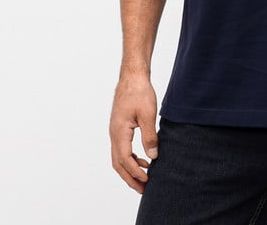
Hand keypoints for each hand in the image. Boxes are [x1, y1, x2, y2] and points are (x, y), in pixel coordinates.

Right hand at [109, 75, 157, 192]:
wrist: (132, 77)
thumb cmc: (139, 92)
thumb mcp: (148, 114)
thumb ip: (149, 136)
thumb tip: (153, 156)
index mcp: (119, 132)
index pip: (125, 160)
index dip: (135, 172)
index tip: (147, 180)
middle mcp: (114, 134)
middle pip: (118, 163)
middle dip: (130, 178)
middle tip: (142, 189)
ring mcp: (115, 131)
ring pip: (118, 157)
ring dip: (130, 169)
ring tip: (144, 177)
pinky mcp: (119, 127)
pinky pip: (121, 149)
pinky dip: (130, 158)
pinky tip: (143, 158)